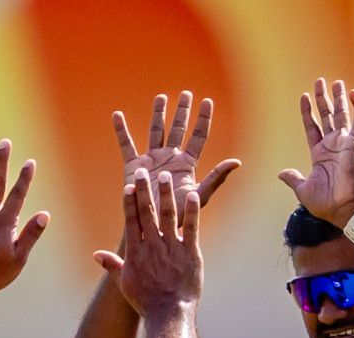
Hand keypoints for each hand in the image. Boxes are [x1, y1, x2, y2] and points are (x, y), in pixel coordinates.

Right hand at [94, 169, 202, 312]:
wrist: (168, 315)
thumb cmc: (146, 301)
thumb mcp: (125, 283)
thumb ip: (112, 265)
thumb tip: (96, 254)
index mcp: (136, 253)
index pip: (131, 222)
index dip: (129, 202)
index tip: (128, 186)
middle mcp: (153, 246)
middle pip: (147, 213)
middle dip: (144, 191)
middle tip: (142, 172)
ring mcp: (172, 248)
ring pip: (168, 216)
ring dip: (165, 195)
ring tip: (165, 176)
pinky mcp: (190, 253)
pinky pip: (191, 228)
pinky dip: (191, 211)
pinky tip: (191, 195)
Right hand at [114, 92, 239, 226]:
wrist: (154, 227)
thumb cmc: (179, 216)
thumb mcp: (200, 195)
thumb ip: (217, 177)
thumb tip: (237, 161)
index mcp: (187, 163)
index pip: (198, 136)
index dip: (203, 119)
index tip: (207, 101)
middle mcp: (170, 158)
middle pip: (178, 129)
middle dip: (183, 111)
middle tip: (187, 93)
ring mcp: (152, 159)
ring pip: (156, 131)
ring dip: (159, 114)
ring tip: (162, 97)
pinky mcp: (134, 166)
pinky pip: (127, 145)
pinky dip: (121, 130)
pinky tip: (117, 115)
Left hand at [278, 78, 353, 226]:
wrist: (345, 209)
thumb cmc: (326, 204)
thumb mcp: (303, 190)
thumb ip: (293, 179)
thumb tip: (281, 173)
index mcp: (319, 154)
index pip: (312, 127)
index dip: (308, 112)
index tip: (303, 96)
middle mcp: (332, 146)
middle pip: (327, 116)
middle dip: (323, 99)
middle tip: (320, 81)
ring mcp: (345, 143)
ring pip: (342, 114)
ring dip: (339, 98)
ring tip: (336, 82)